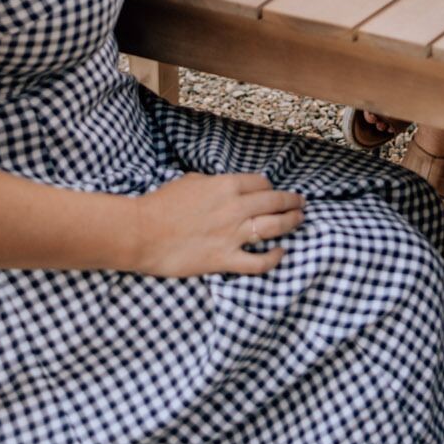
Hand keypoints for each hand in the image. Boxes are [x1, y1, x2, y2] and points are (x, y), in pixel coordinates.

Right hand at [128, 171, 303, 277]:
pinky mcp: (225, 259)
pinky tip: (280, 253)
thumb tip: (226, 186)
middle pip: (274, 201)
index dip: (270, 186)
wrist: (142, 232)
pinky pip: (258, 261)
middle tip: (301, 203)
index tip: (271, 191)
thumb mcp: (192, 181)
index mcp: (227, 185)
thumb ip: (215, 183)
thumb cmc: (162, 204)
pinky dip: (273, 258)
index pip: (262, 182)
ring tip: (300, 220)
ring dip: (291, 222)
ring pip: (274, 227)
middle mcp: (235, 207)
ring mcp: (232, 234)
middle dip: (292, 201)